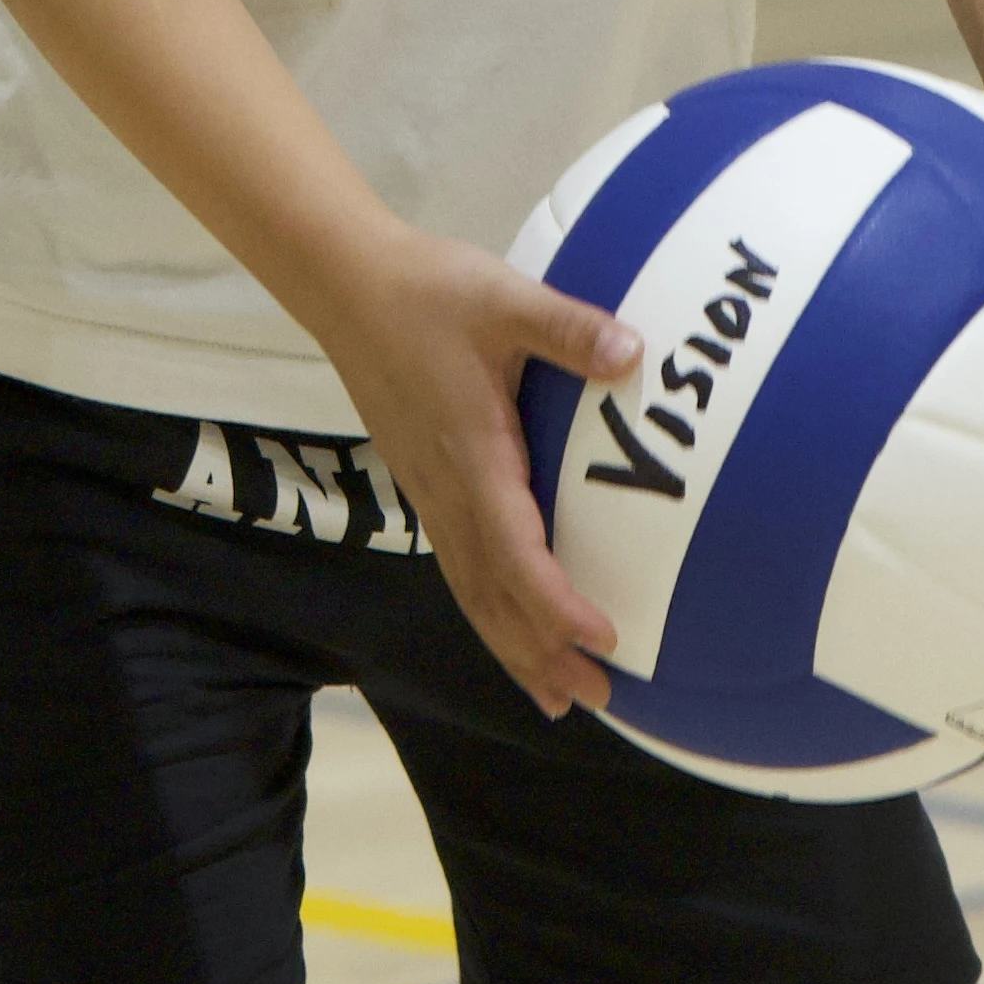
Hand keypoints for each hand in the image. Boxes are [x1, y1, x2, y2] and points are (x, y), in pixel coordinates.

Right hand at [313, 227, 639, 718]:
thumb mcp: (507, 300)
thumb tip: (634, 355)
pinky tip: (511, 621)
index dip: (557, 604)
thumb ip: (570, 329)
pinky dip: (491, 610)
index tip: (605, 638)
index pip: (516, 553)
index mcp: (474, 456)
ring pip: (472, 590)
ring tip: (557, 696)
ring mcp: (430, 492)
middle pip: (492, 596)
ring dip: (514, 645)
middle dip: (541, 652)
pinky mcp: (424, 482)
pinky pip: (460, 566)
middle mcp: (448, 490)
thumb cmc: (430, 291)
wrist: (349, 286)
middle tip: (595, 697)